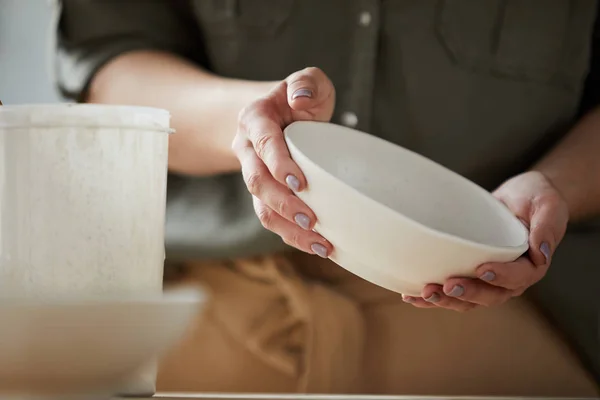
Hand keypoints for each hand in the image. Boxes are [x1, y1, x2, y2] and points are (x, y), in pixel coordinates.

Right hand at [232, 67, 335, 256]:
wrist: (280, 116)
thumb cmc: (298, 99)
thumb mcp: (306, 81)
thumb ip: (306, 83)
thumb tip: (300, 100)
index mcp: (254, 119)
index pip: (263, 143)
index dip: (278, 164)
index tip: (300, 183)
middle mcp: (247, 149)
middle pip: (257, 182)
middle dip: (283, 204)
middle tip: (312, 220)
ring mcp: (254, 174)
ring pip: (261, 207)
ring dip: (288, 229)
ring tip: (321, 243)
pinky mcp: (264, 195)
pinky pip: (272, 219)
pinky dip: (292, 235)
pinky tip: (318, 245)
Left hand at [403, 171, 568, 311]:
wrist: (522, 197)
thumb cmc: (536, 198)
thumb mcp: (548, 204)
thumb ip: (546, 226)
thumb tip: (542, 253)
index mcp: (531, 265)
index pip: (517, 277)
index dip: (500, 276)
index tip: (482, 269)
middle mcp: (510, 279)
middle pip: (489, 295)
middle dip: (467, 293)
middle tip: (446, 286)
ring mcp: (488, 280)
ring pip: (468, 300)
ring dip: (446, 300)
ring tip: (424, 294)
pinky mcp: (469, 274)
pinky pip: (452, 291)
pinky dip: (432, 297)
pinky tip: (410, 295)